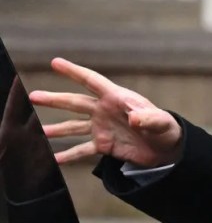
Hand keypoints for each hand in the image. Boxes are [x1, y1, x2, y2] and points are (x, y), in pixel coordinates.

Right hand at [29, 58, 182, 166]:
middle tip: (32, 96)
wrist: (167, 149)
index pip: (93, 81)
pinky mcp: (104, 145)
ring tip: (37, 131)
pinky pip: (82, 150)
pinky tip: (53, 159)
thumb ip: (148, 119)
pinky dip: (68, 155)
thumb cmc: (166, 129)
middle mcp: (105, 111)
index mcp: (118, 98)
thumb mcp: (161, 122)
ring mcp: (102, 127)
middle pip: (76, 102)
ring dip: (56, 129)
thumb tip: (134, 118)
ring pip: (74, 126)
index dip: (74, 72)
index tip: (55, 63)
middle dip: (55, 99)